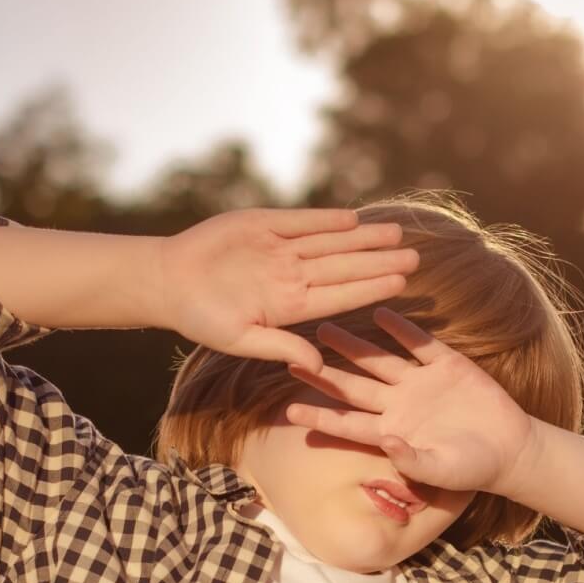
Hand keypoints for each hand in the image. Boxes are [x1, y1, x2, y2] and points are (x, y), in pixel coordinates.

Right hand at [156, 208, 419, 371]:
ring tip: (395, 232)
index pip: (341, 296)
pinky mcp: (262, 224)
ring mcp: (279, 249)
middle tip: (416, 256)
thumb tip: (317, 364)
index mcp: (290, 306)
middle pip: (344, 267)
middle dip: (379, 261)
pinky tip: (353, 218)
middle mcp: (291, 276)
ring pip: (330, 242)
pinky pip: (300, 221)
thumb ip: (280, 346)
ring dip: (363, 237)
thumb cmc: (200, 317)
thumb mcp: (241, 339)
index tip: (401, 284)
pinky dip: (325, 220)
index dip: (371, 288)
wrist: (167, 281)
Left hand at [282, 307, 539, 496]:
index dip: (320, 418)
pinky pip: (419, 343)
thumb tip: (385, 442)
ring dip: (352, 345)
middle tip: (291, 359)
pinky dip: (402, 328)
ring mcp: (420, 383)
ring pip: (379, 360)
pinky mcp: (447, 364)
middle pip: (353, 386)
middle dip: (323, 374)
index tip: (289, 413)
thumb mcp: (442, 471)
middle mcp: (399, 405)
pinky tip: (381, 311)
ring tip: (324, 328)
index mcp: (392, 433)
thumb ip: (413, 460)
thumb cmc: (472, 469)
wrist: (510, 449)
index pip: (348, 424)